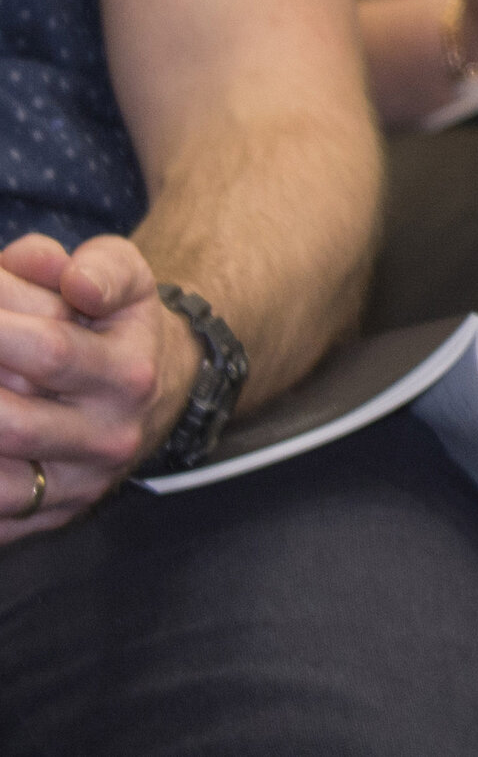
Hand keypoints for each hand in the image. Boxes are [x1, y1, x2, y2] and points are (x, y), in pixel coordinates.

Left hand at [0, 230, 188, 539]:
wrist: (158, 394)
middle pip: (12, 422)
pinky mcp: (52, 515)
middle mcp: (111, 436)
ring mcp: (80, 484)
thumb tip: (75, 283)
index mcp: (130, 373)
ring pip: (1, 483)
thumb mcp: (128, 277)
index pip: (49, 349)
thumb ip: (102, 266)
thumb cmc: (118, 327)